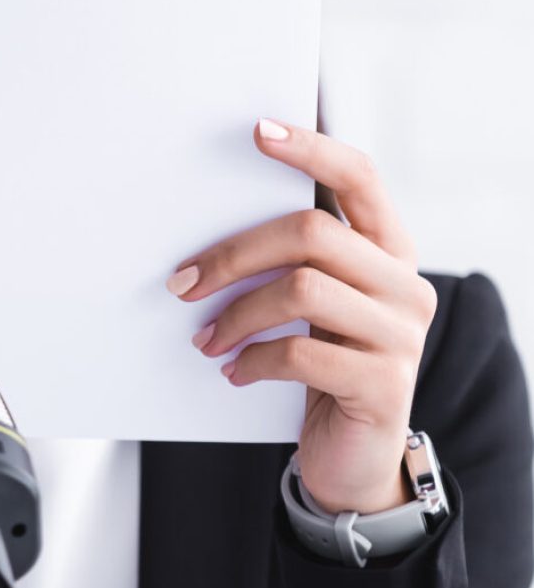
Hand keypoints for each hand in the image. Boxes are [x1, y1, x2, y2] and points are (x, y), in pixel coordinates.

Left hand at [167, 120, 437, 513]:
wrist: (351, 455)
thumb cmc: (321, 369)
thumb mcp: (313, 311)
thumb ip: (294, 267)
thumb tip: (209, 238)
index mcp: (388, 250)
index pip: (361, 178)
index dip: (311, 151)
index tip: (258, 132)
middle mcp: (405, 282)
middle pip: (312, 233)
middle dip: (234, 255)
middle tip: (183, 284)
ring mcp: (401, 332)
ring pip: (302, 290)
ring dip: (236, 316)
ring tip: (205, 341)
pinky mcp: (382, 382)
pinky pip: (302, 353)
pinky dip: (254, 361)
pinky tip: (234, 373)